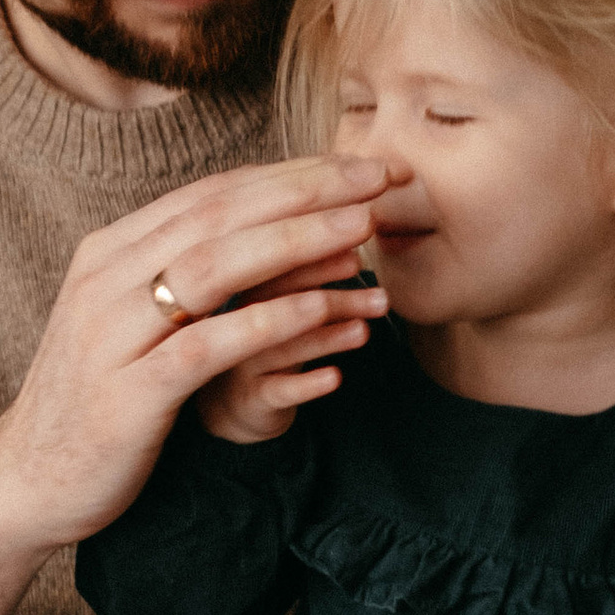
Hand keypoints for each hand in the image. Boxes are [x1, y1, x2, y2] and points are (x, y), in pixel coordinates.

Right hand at [0, 157, 387, 554]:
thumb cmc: (94, 399)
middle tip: (377, 176)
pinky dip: (268, 319)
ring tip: (362, 228)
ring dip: (296, 241)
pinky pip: (208, 344)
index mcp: (108, 252)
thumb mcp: (126, 319)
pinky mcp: (130, 393)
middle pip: (219, 215)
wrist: (27, 481)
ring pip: (215, 266)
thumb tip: (251, 229)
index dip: (288, 175)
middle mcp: (106, 280)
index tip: (354, 167)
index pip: (210, 194)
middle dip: (306, 191)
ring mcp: (113, 334)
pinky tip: (321, 305)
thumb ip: (173, 273)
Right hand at [194, 239, 376, 444]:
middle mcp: (233, 317)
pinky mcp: (248, 399)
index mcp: (243, 282)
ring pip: (278, 346)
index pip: (275, 257)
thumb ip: (314, 260)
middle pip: (277, 300)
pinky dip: (307, 385)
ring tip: (364, 332)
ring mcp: (237, 359)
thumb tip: (364, 216)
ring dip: (325, 337)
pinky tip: (335, 378)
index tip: (362, 244)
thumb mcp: (288, 295)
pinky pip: (276, 392)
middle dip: (333, 295)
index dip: (319, 248)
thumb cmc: (273, 334)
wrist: (240, 399)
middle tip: (381, 297)